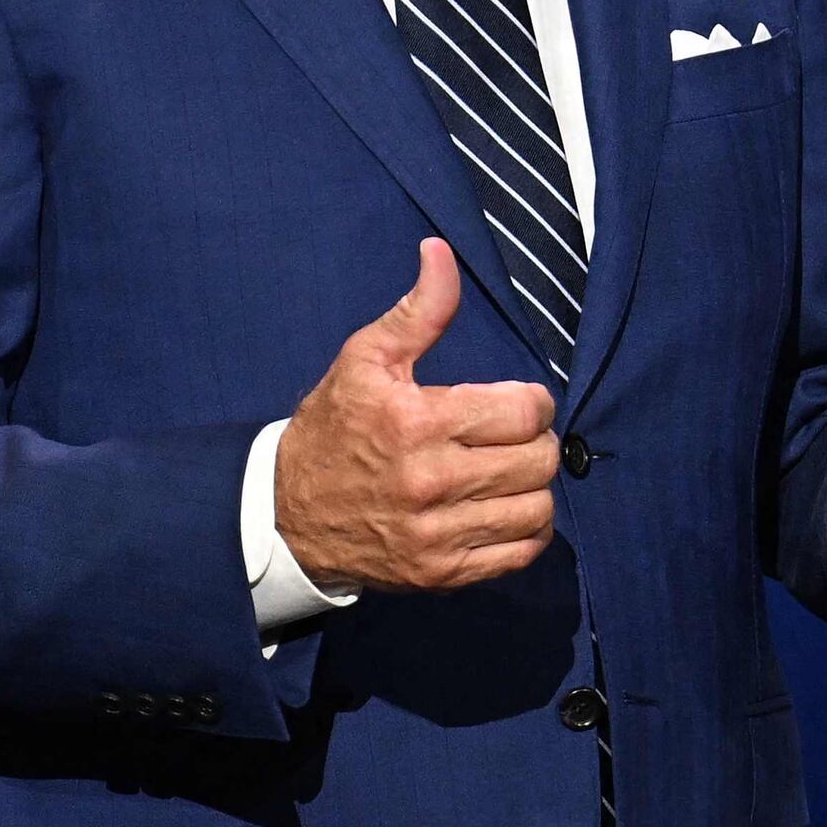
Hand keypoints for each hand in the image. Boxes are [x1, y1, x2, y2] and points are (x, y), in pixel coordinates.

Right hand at [271, 239, 561, 593]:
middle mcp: (429, 482)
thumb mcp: (366, 358)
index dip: (535, 401)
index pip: (524, 413)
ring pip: (536, 509)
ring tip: (510, 472)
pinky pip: (519, 554)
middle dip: (539, 441)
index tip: (520, 402)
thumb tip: (440, 254)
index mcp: (416, 421)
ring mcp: (436, 535)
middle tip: (517, 436)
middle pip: (538, 461)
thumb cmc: (333, 427)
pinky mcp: (441, 573)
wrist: (287, 513)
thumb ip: (418, 310)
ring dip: (534, 486)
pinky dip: (527, 530)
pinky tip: (505, 508)